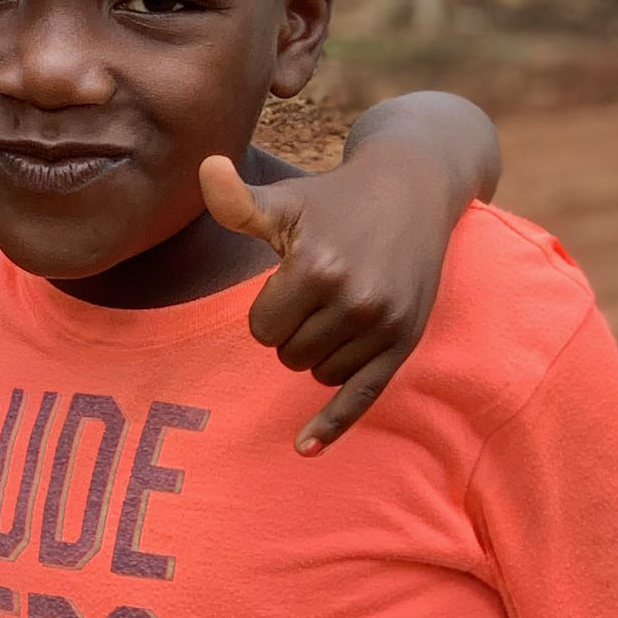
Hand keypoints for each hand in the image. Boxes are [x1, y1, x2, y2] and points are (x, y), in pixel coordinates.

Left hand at [199, 144, 459, 451]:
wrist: (412, 190)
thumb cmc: (334, 199)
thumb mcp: (285, 199)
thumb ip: (238, 201)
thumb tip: (205, 168)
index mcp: (317, 268)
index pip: (262, 329)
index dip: (268, 308)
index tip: (290, 277)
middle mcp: (354, 301)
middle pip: (288, 355)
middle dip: (293, 328)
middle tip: (317, 288)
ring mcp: (384, 326)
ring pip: (319, 374)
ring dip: (317, 350)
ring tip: (338, 304)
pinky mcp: (405, 343)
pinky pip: (361, 397)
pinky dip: (332, 425)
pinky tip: (303, 449)